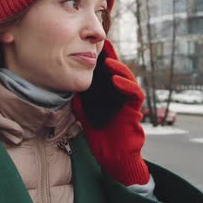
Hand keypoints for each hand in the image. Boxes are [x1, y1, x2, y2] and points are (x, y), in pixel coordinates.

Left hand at [72, 41, 148, 185]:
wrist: (112, 157)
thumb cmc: (100, 136)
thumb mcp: (84, 114)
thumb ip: (79, 100)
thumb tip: (67, 86)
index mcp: (109, 94)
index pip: (106, 73)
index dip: (102, 58)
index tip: (95, 46)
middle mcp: (120, 95)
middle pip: (119, 71)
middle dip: (112, 57)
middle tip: (104, 45)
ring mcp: (128, 102)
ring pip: (128, 79)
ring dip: (119, 68)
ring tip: (108, 61)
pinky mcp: (134, 111)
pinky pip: (134, 94)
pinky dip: (126, 85)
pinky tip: (115, 79)